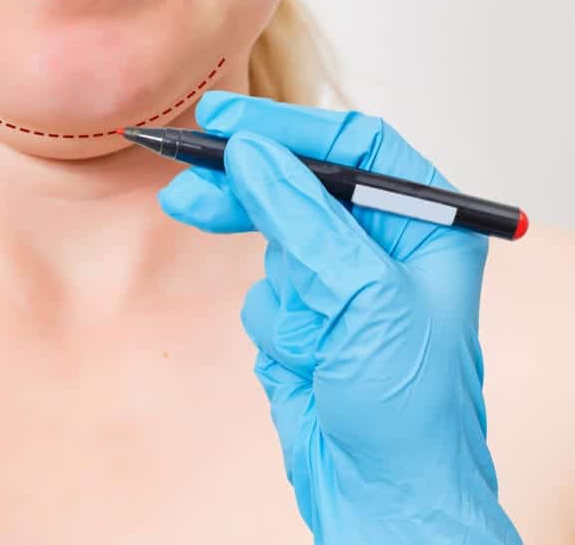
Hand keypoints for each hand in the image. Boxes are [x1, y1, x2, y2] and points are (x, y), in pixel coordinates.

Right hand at [157, 92, 521, 543]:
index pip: (353, 148)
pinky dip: (272, 324)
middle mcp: (384, 246)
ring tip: (306, 336)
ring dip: (279, 289)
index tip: (223, 120)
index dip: (286, 129)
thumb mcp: (364, 298)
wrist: (382, 494)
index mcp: (426, 226)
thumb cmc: (410, 409)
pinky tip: (304, 361)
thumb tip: (252, 155)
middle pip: (300, 187)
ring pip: (273, 244)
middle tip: (188, 184)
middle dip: (250, 194)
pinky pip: (263, 295)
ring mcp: (341, 283)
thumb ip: (302, 218)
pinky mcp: (305, 319)